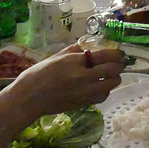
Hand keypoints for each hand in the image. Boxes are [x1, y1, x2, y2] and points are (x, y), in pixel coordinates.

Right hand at [8, 43, 123, 115]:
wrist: (29, 99)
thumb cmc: (37, 75)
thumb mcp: (55, 57)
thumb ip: (73, 50)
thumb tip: (88, 44)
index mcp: (74, 62)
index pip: (104, 55)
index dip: (116, 53)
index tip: (120, 52)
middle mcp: (82, 77)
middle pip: (112, 69)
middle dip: (118, 65)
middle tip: (118, 62)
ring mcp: (84, 92)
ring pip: (111, 84)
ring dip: (114, 78)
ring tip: (110, 74)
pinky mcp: (84, 103)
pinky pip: (103, 96)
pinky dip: (106, 90)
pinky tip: (100, 86)